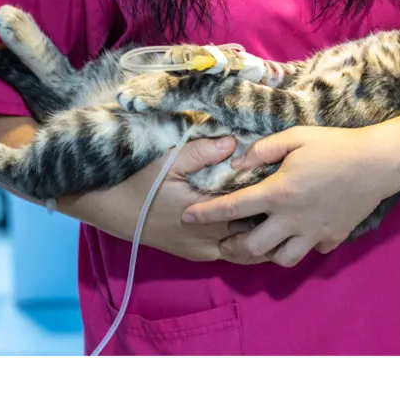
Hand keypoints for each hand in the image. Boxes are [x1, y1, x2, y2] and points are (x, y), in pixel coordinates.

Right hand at [58, 136, 262, 262]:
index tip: (282, 179)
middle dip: (272, 217)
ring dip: (263, 234)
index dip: (271, 196)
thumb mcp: (169, 160)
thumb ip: (202, 152)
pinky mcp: (199, 256)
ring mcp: (205, 251)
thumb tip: (233, 142)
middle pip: (256, 233)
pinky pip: (232, 256)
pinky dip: (247, 245)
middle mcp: (210, 239)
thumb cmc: (142, 182)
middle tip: (287, 197)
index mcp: (207, 214)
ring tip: (277, 215)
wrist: (113, 210)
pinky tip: (255, 226)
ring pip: (248, 251)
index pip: (251, 209)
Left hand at [182, 126, 399, 266]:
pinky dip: (300, 247)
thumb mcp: (295, 137)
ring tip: (259, 242)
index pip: (233, 208)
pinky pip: (310, 251)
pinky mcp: (332, 238)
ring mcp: (313, 232)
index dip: (206, 214)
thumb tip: (236, 163)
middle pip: (252, 246)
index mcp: (279, 193)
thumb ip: (262, 150)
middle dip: (232, 247)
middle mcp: (292, 219)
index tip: (187, 216)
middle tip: (224, 241)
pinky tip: (297, 234)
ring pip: (281, 259)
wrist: (378, 163)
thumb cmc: (335, 146)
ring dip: (265, 253)